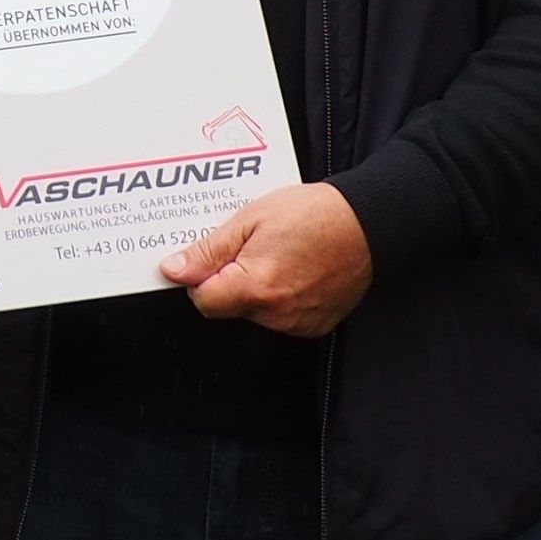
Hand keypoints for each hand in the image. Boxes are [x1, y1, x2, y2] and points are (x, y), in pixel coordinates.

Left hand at [163, 182, 374, 336]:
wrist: (366, 224)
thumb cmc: (312, 214)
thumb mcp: (249, 219)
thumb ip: (208, 250)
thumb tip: (174, 270)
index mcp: (256, 287)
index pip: (202, 300)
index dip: (199, 276)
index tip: (206, 258)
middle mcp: (277, 313)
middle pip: (227, 306)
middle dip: (227, 279)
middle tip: (248, 247)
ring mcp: (298, 323)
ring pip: (252, 312)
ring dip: (253, 288)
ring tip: (274, 254)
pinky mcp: (314, 326)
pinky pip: (279, 316)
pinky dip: (277, 296)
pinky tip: (291, 268)